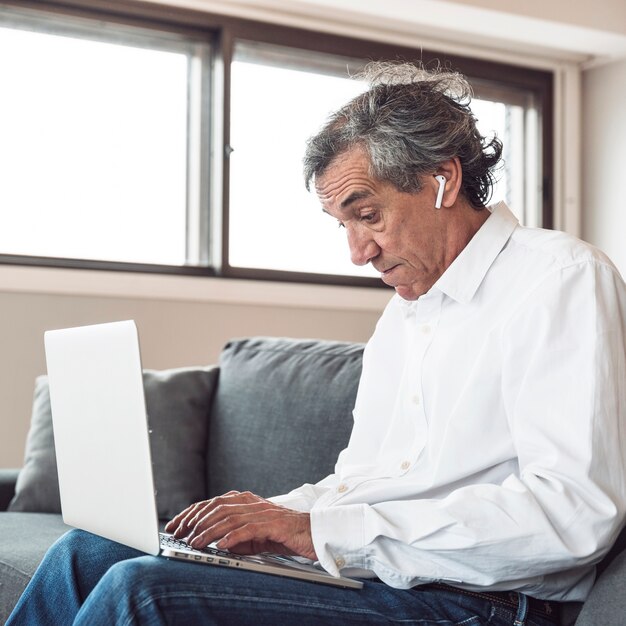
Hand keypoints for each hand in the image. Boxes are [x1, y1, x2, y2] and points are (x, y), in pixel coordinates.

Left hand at [164, 491, 317, 560]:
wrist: (313, 532)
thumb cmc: (285, 534)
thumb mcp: (255, 534)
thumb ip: (237, 534)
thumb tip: (215, 543)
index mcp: (246, 501)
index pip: (213, 503)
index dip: (192, 513)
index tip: (176, 525)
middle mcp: (252, 502)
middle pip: (217, 507)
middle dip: (194, 520)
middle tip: (179, 534)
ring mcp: (263, 511)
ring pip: (229, 517)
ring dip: (209, 531)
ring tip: (195, 542)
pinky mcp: (273, 523)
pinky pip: (249, 528)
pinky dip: (233, 537)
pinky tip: (221, 545)